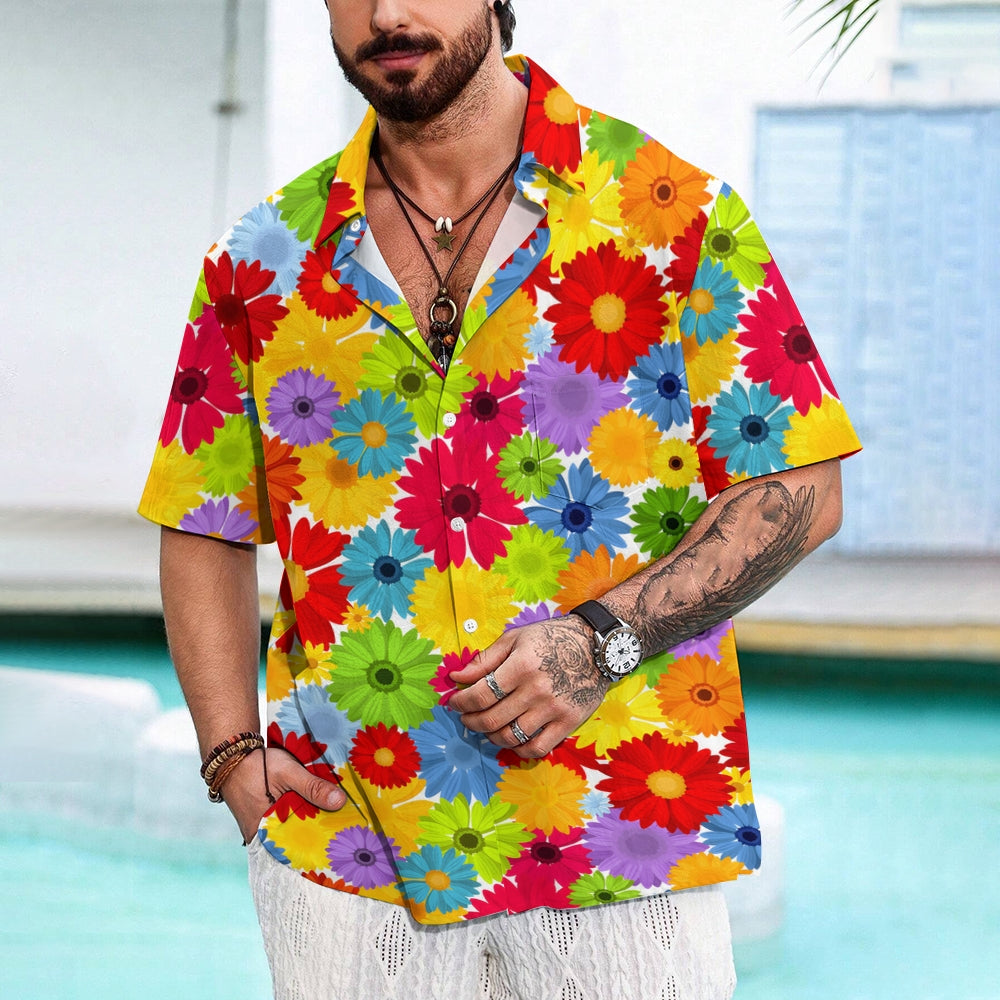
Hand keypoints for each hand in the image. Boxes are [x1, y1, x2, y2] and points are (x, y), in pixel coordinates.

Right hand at [219, 746, 346, 843]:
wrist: (231, 758)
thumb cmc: (257, 765)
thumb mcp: (288, 772)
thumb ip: (312, 787)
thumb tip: (340, 802)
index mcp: (265, 831)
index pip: (297, 848)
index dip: (318, 844)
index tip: (340, 840)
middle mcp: (261, 837)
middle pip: (294, 842)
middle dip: (315, 837)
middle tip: (342, 832)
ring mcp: (260, 830)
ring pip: (289, 834)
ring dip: (306, 828)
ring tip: (333, 823)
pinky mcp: (261, 822)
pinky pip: (282, 827)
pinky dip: (296, 821)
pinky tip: (315, 814)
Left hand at [447, 616, 608, 758]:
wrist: (596, 646)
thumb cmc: (553, 638)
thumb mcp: (516, 639)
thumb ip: (485, 660)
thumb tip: (456, 677)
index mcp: (521, 666)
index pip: (480, 695)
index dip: (460, 702)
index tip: (453, 702)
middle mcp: (536, 691)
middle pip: (491, 719)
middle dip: (470, 721)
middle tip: (465, 717)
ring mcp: (553, 710)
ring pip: (511, 737)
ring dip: (490, 736)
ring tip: (486, 728)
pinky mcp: (568, 723)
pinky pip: (538, 748)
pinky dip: (519, 750)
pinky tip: (512, 739)